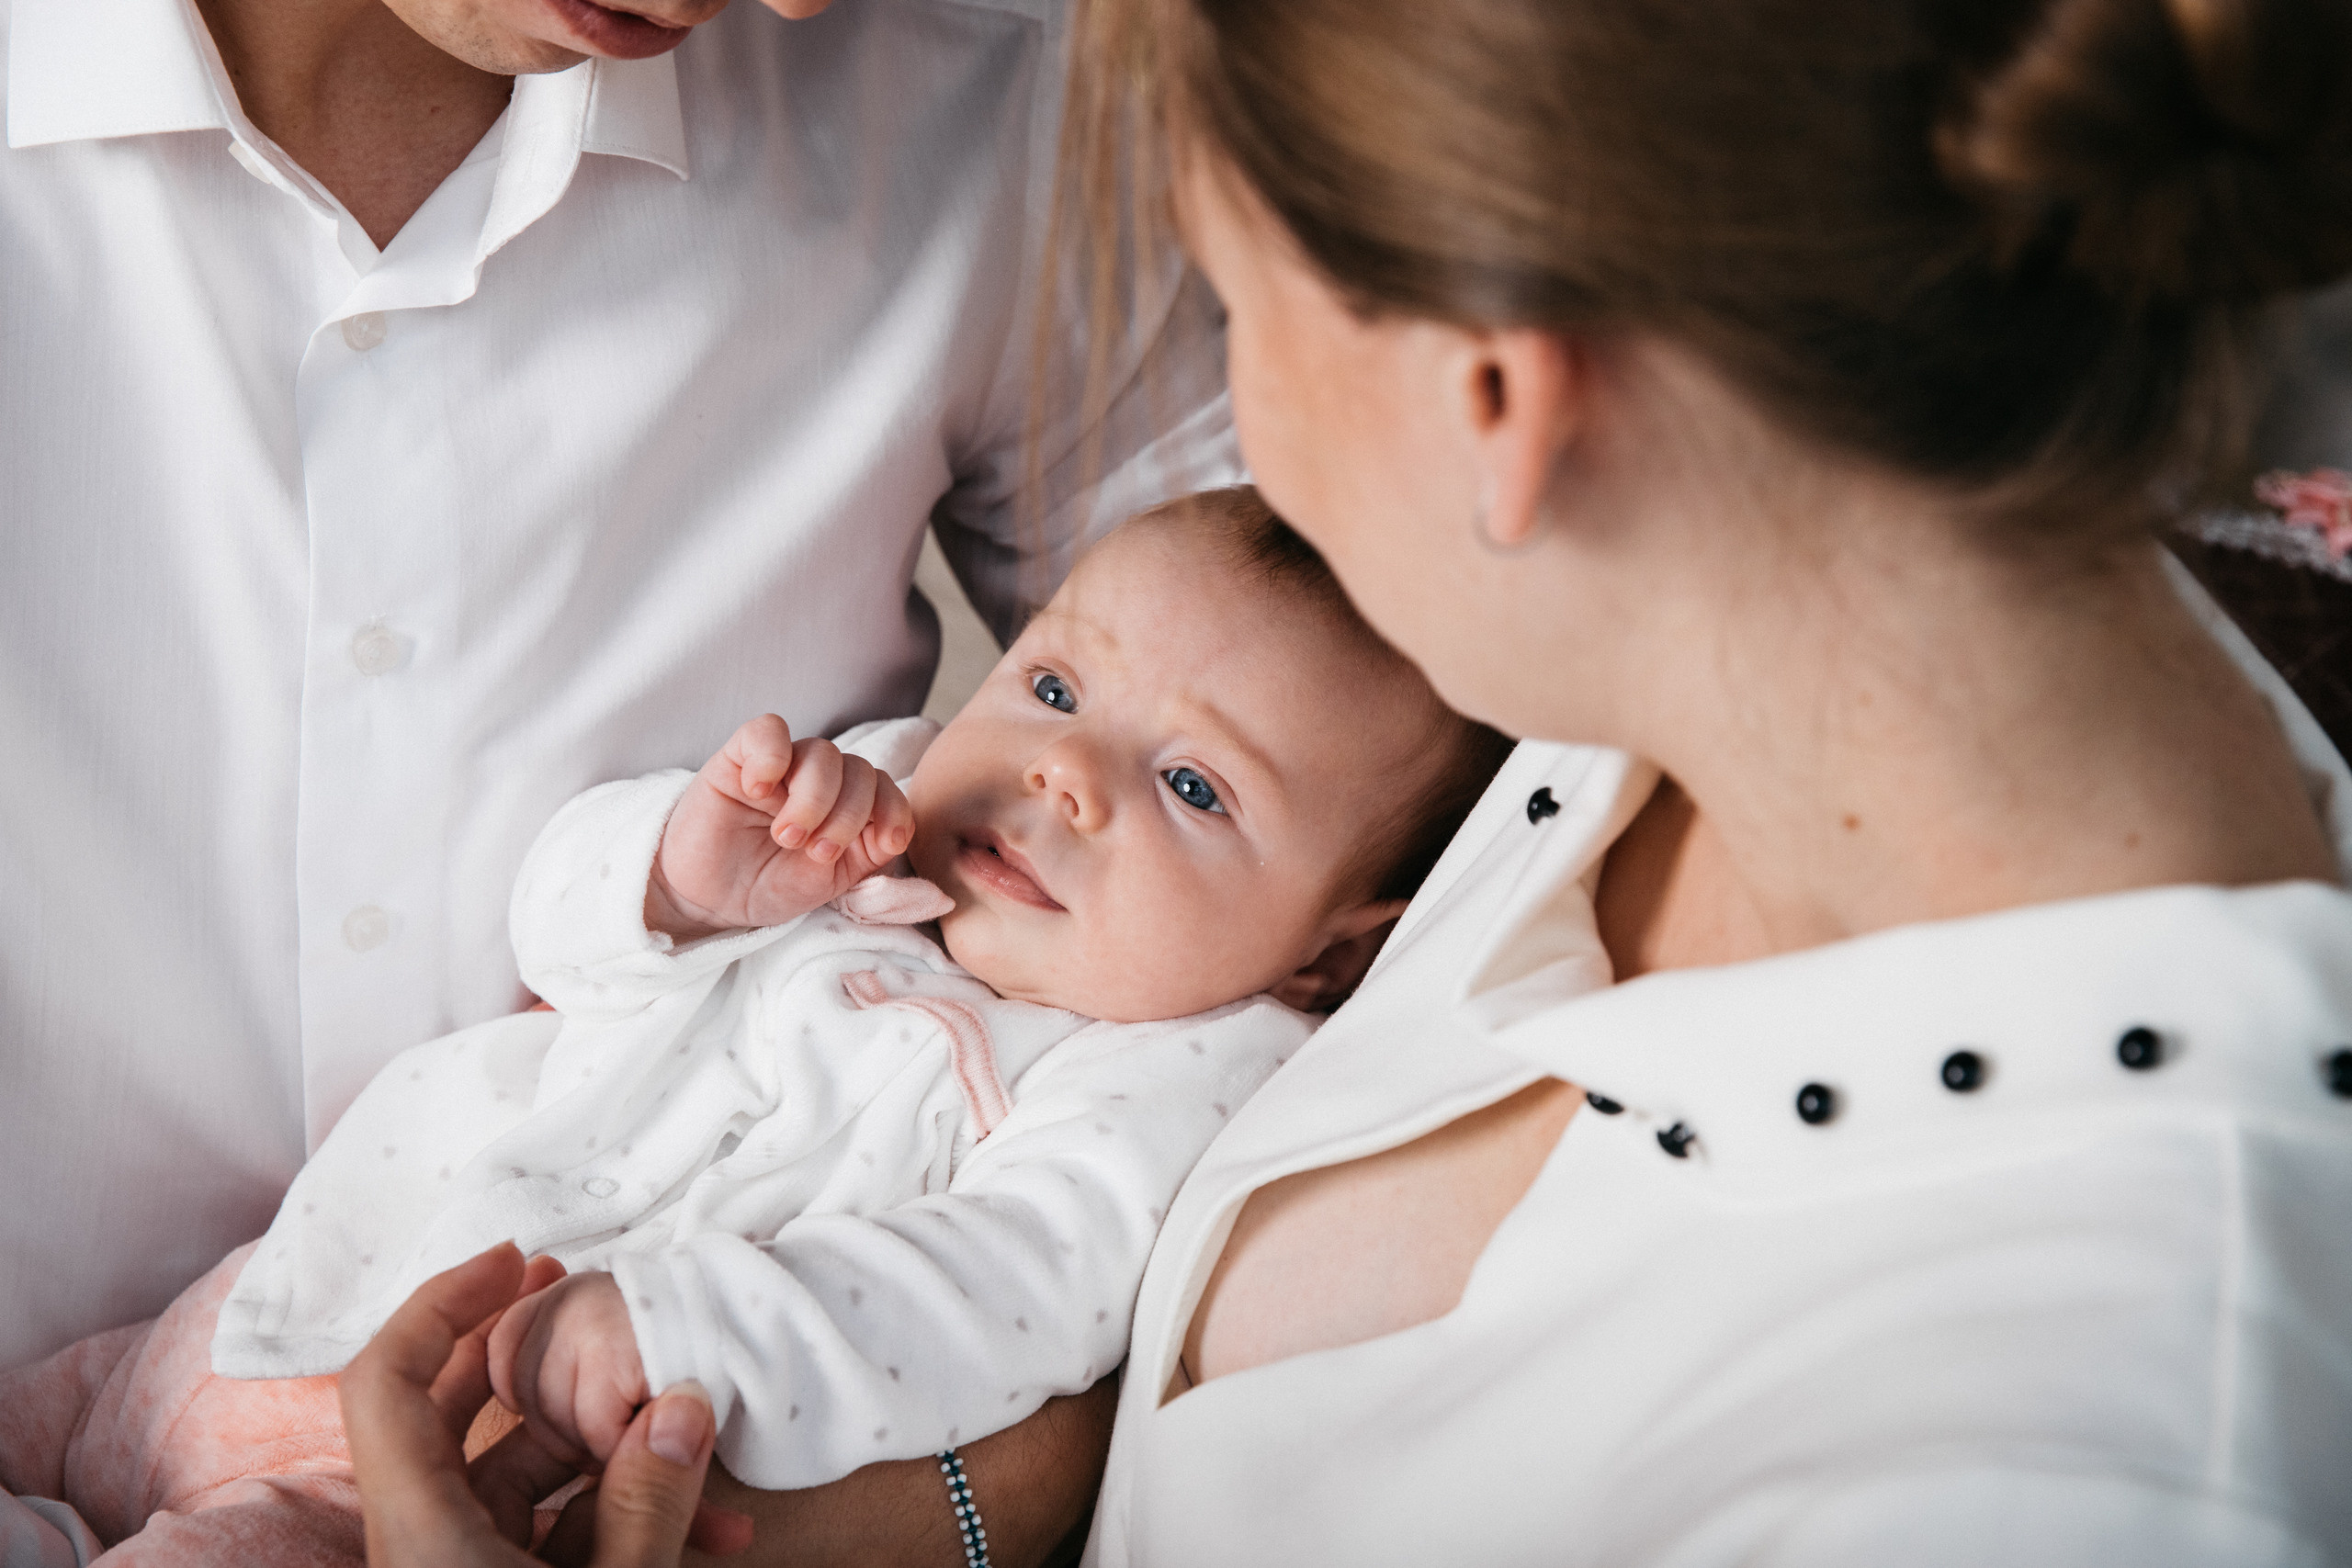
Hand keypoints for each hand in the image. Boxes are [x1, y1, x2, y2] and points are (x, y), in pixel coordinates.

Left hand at [339, 1243, 751, 1566]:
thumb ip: (648, 1502)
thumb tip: (685, 1407)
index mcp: (421, 1530)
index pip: (386, 1382)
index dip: (441, 1303)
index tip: (514, 1260)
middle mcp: (424, 1540)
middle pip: (451, 1412)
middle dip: (530, 1353)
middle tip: (584, 1297)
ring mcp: (458, 1565)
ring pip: (515, 1474)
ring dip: (603, 1450)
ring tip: (689, 1431)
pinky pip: (544, 1530)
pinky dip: (611, 1515)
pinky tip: (705, 1529)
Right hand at [648, 715, 915, 939]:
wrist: (708, 899)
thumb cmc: (768, 886)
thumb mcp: (828, 882)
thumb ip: (866, 854)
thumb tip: (897, 831)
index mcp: (846, 807)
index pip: (885, 788)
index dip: (893, 810)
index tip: (883, 844)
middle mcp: (819, 781)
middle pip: (858, 770)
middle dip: (847, 815)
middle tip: (816, 851)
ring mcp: (782, 767)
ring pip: (821, 752)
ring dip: (814, 797)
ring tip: (786, 835)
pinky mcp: (738, 758)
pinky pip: (767, 730)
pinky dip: (771, 755)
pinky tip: (758, 790)